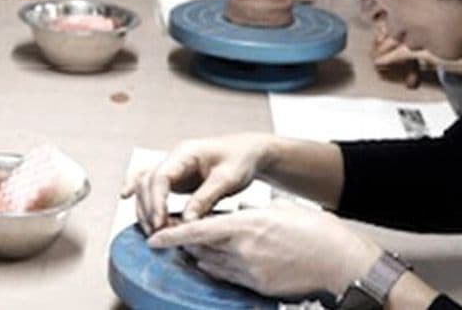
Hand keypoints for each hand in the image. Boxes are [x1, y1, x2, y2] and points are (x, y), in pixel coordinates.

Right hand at [121, 134, 272, 233]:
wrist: (247, 153)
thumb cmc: (240, 161)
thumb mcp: (228, 179)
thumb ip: (206, 198)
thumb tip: (187, 221)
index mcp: (186, 153)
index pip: (161, 175)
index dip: (157, 200)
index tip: (160, 221)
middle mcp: (174, 159)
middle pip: (147, 181)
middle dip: (148, 207)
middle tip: (157, 232)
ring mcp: (172, 167)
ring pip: (145, 184)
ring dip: (145, 206)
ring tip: (152, 230)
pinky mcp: (174, 178)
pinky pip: (151, 184)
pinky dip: (139, 192)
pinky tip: (125, 197)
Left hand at [148, 200, 381, 296]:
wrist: (342, 261)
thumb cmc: (314, 230)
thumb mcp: (278, 209)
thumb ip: (250, 213)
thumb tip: (235, 215)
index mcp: (246, 224)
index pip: (198, 230)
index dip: (172, 234)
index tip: (153, 237)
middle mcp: (243, 249)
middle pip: (200, 249)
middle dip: (185, 244)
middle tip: (174, 236)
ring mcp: (251, 271)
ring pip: (212, 265)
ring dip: (199, 257)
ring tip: (193, 248)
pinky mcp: (259, 287)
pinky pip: (228, 278)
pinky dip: (216, 269)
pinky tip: (214, 263)